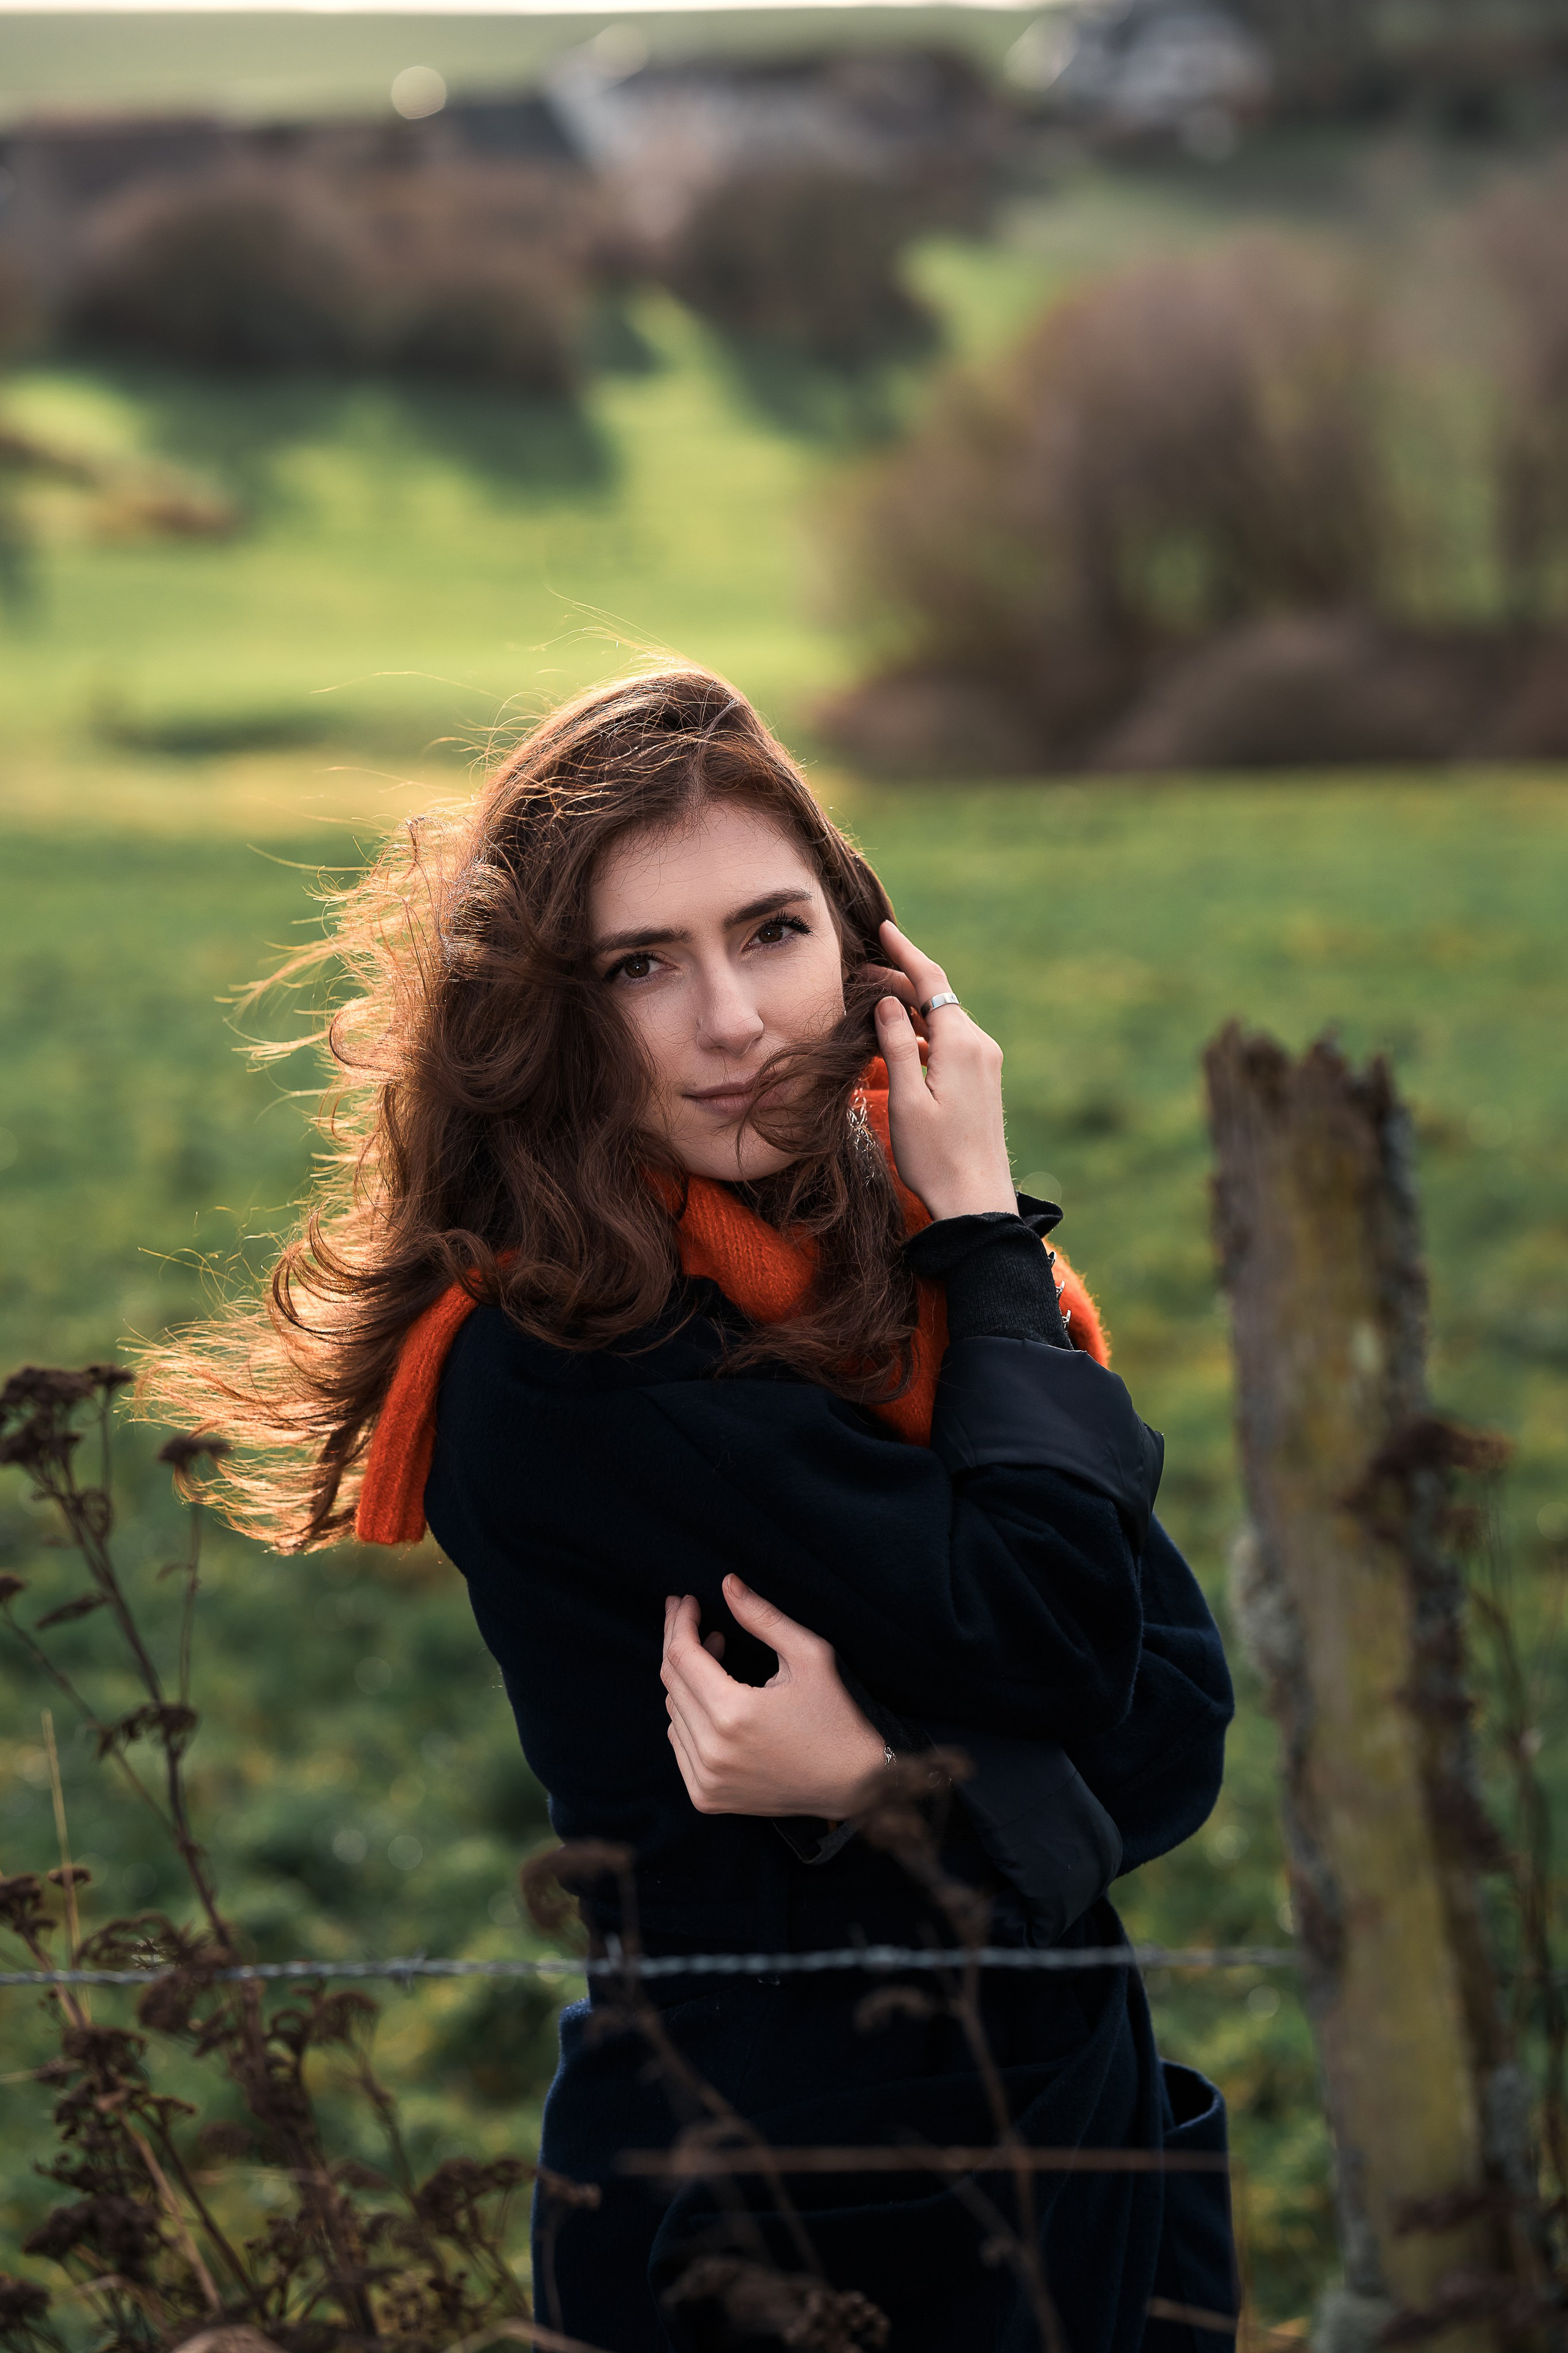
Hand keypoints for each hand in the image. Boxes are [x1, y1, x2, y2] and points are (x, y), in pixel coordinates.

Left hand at [661, 1576, 885, 1817]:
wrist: (856, 1785)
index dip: (681, 1623)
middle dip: (679, 1642)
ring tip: (715, 1655)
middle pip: (671, 1682)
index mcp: (733, 1714)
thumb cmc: (836, 1717)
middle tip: (695, 1618)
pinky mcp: (707, 1797)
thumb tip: (727, 1584)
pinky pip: (679, 1744)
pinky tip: (712, 1699)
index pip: (682, 1656)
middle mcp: (711, 1751)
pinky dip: (688, 1716)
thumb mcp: (810, 1656)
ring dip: (686, 1680)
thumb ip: (763, 1618)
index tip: (686, 1601)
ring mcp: (706, 1779)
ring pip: (672, 1712)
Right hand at [873, 918, 1015, 1221]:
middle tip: (862, 972)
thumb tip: (888, 1000)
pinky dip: (925, 1032)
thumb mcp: (906, 1099)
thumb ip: (895, 1045)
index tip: (884, 929)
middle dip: (903, 979)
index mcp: (961, 1044)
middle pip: (938, 997)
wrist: (978, 1201)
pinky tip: (902, 1039)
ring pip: (945, 1019)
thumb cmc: (936, 1157)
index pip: (931, 982)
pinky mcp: (984, 1081)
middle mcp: (980, 1045)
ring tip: (875, 1000)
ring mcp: (986, 1063)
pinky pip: (952, 1042)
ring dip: (912, 1007)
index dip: (905, 953)